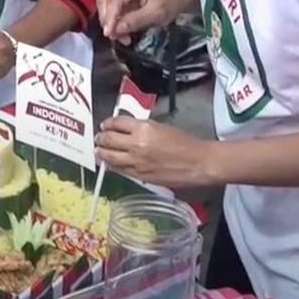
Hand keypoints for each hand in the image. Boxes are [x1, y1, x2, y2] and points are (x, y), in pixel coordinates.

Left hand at [95, 116, 216, 188]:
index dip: (108, 123)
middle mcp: (136, 144)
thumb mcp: (160, 127)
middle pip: (108, 139)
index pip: (117, 123)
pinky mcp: (139, 176)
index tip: (105, 125)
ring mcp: (136, 162)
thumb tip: (124, 130)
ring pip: (109, 156)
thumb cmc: (185, 143)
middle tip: (99, 137)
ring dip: (101, 152)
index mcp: (143, 128)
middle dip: (101, 138)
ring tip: (98, 150)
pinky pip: (119, 170)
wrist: (199, 163)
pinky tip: (109, 163)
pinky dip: (111, 165)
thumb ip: (140, 128)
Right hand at [97, 0, 189, 44]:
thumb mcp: (157, 14)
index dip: (110, 17)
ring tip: (121, 37)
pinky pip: (110, 9)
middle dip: (107, 20)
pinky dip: (114, 22)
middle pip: (105, 0)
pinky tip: (122, 32)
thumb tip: (115, 30)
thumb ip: (136, 20)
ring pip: (105, 5)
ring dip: (109, 23)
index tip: (110, 33)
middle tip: (116, 37)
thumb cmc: (170, 3)